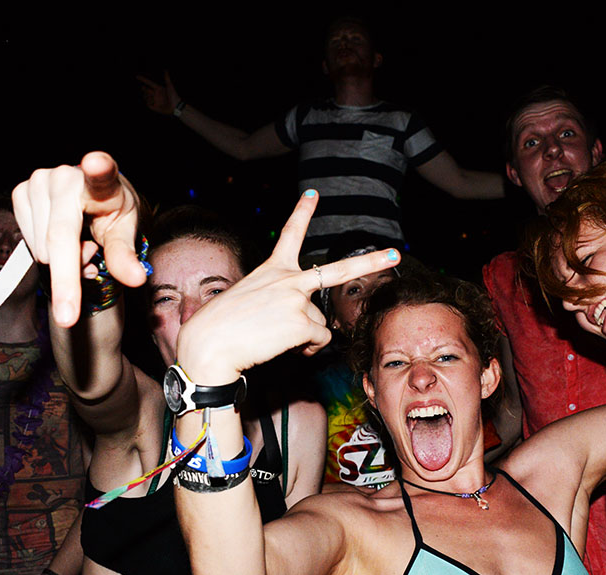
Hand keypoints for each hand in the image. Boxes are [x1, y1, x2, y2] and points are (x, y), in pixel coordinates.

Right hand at [13, 151, 142, 327]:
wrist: (93, 194)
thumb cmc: (113, 212)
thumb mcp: (125, 232)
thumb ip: (125, 256)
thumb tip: (135, 279)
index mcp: (102, 182)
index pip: (102, 174)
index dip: (99, 168)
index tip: (97, 162)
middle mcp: (66, 176)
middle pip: (59, 238)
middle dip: (68, 277)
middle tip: (81, 289)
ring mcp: (38, 182)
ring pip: (43, 247)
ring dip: (61, 262)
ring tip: (80, 246)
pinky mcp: (20, 192)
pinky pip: (30, 243)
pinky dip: (47, 254)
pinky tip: (62, 241)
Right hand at [137, 70, 180, 115]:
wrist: (175, 106)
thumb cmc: (173, 96)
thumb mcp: (170, 86)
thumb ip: (167, 78)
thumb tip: (166, 70)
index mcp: (158, 88)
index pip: (149, 83)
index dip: (143, 79)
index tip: (137, 76)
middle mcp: (155, 94)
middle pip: (145, 90)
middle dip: (144, 89)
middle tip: (144, 88)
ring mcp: (154, 99)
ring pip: (145, 96)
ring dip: (147, 96)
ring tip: (153, 97)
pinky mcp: (153, 106)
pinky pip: (147, 103)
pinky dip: (149, 102)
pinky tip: (154, 102)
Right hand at [177, 191, 399, 383]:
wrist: (208, 345)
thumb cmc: (219, 328)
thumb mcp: (247, 301)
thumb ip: (278, 303)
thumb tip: (306, 329)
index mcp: (272, 270)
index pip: (290, 234)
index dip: (302, 213)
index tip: (313, 193)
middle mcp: (289, 279)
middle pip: (339, 269)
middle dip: (372, 262)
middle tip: (396, 253)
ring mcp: (297, 299)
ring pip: (319, 325)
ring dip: (303, 339)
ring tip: (272, 339)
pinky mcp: (301, 322)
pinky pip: (318, 341)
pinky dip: (305, 350)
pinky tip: (280, 347)